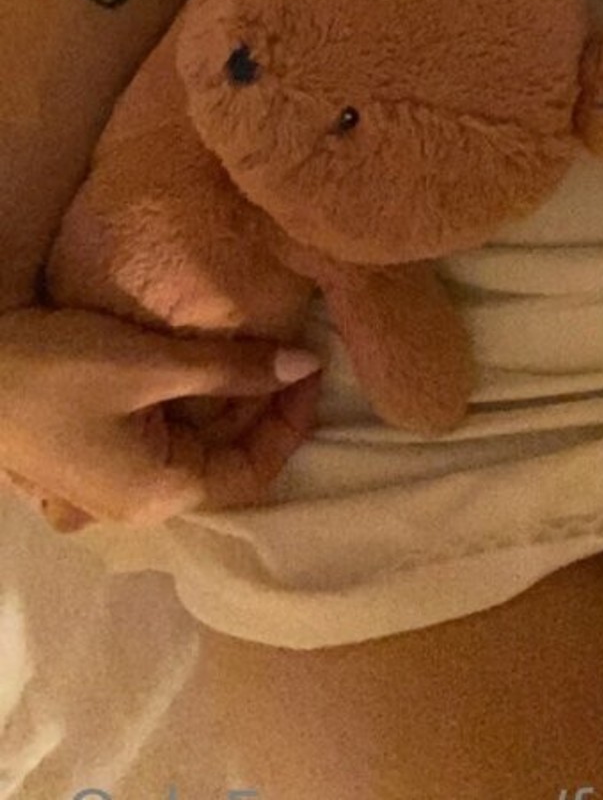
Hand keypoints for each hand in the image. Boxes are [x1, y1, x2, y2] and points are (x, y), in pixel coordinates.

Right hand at [0, 305, 322, 531]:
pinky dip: (193, 396)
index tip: (309, 366)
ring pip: (198, 439)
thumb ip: (232, 369)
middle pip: (226, 456)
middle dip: (262, 402)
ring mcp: (119, 477)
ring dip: (228, 395)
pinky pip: (165, 430)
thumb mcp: (150, 364)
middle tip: (287, 343)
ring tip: (254, 341)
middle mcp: (144, 498)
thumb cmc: (57, 372)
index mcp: (160, 493)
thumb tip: (306, 365)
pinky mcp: (102, 449)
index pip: (252, 473)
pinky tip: (206, 356)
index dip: (290, 422)